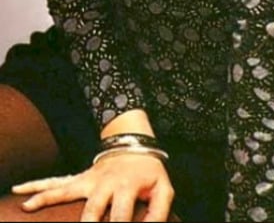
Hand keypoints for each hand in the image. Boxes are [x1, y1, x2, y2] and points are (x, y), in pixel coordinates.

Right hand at [13, 152, 173, 221]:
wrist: (136, 145)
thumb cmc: (149, 173)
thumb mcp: (163, 189)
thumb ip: (158, 212)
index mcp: (127, 186)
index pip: (121, 217)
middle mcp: (105, 183)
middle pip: (92, 210)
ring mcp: (89, 180)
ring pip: (66, 191)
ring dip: (48, 199)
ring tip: (30, 207)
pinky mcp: (80, 179)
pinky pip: (57, 182)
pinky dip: (39, 188)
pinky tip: (23, 194)